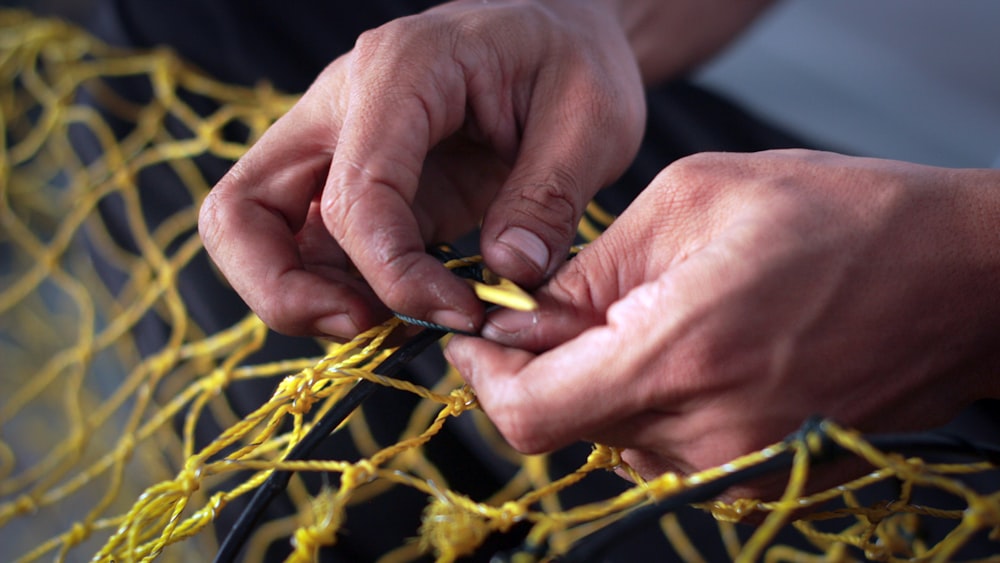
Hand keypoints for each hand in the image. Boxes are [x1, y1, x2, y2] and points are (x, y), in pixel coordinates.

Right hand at [198, 0, 646, 337]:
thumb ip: (548, 197)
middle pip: (242, 211)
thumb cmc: (574, 61)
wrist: (560, 34)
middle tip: (367, 328)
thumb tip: (505, 274)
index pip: (352, 196)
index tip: (461, 313)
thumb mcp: (593, 118)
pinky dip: (338, 288)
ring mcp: (335, 143)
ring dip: (307, 297)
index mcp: (400, 72)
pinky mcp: (350, 180)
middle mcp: (340, 104)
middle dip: (285, 293)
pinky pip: (307, 245)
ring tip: (395, 324)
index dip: (395, 276)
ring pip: (258, 234)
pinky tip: (405, 305)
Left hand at [446, 150, 999, 495]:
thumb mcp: (693, 201)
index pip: (530, 414)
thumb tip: (526, 315)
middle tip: (563, 308)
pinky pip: (666, 445)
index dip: (483, 380)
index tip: (475, 341)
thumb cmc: (843, 219)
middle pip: (567, 425)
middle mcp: (704, 433)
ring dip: (602, 379)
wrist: (960, 277)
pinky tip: (689, 344)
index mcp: (677, 356)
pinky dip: (650, 399)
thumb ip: (590, 269)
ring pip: (613, 434)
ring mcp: (736, 464)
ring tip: (652, 314)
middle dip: (544, 367)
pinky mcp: (760, 473)